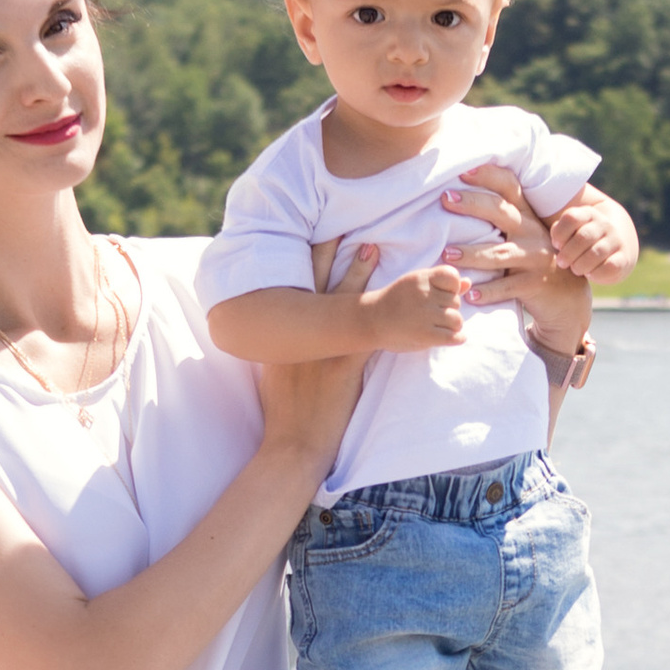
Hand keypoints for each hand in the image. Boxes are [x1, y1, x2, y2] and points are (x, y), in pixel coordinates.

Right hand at [256, 247, 372, 466]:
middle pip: (318, 285)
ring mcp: (326, 347)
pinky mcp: (347, 363)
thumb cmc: (282, 415)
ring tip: (372, 246)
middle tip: (344, 227)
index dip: (306, 262)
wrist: (293, 442)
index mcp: (285, 335)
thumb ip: (278, 353)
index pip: (293, 288)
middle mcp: (303, 335)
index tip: (315, 236)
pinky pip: (370, 333)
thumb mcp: (272, 376)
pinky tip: (398, 299)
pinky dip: (386, 315)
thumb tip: (278, 340)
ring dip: (358, 272)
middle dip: (331, 254)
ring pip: (345, 300)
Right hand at [363, 260, 470, 347]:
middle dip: (448, 309)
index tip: (440, 295)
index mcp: (421, 278)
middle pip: (456, 302)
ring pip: (457, 320)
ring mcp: (425, 314)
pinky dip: (456, 338)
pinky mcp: (425, 334)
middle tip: (432, 315)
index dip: (452, 288)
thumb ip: (441, 284)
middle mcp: (424, 294)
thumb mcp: (415, 286)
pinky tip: (450, 338)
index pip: (453, 277)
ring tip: (437, 326)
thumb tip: (468, 282)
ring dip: (451, 325)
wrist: (370, 320)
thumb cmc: (395, 302)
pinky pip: (454, 336)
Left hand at [441, 162, 563, 309]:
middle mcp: (532, 232)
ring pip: (499, 254)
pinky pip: (507, 287)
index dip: (488, 175)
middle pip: (501, 212)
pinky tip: (470, 293)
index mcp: (527, 215)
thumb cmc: (532, 259)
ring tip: (447, 254)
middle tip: (445, 199)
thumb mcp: (524, 233)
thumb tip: (458, 196)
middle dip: (472, 204)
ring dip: (471, 254)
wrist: (565, 295)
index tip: (463, 170)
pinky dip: (488, 292)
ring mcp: (535, 258)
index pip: (509, 187)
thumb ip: (501, 217)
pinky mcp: (534, 284)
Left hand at [544, 187, 638, 283]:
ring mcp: (616, 241)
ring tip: (575, 269)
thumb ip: (560, 232)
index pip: (571, 218)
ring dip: (580, 265)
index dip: (559, 234)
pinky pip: (610, 267)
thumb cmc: (583, 242)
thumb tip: (557, 242)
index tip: (556, 245)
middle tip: (562, 263)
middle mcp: (604, 224)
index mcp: (588, 214)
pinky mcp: (624, 259)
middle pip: (583, 237)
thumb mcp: (571, 231)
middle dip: (568, 254)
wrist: (617, 245)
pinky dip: (596, 273)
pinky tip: (590, 274)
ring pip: (596, 253)